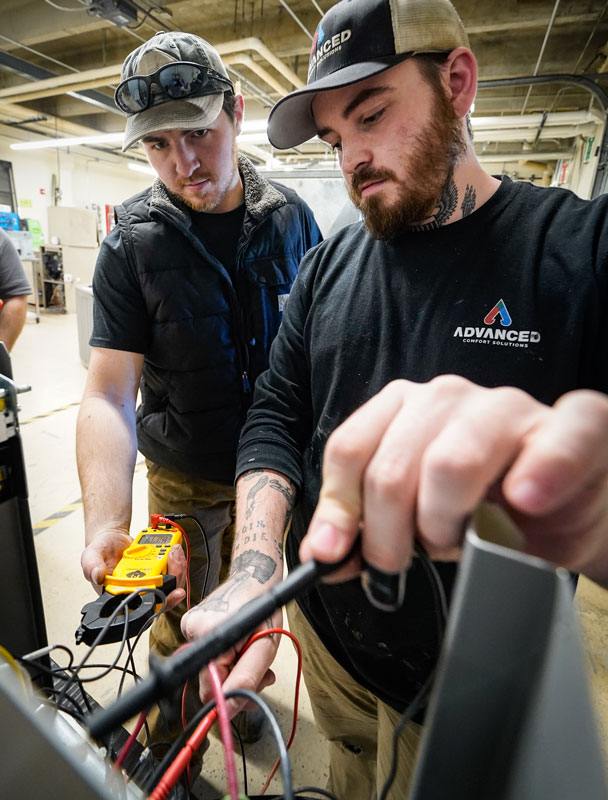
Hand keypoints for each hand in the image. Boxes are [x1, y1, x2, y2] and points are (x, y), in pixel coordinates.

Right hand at [80, 529, 186, 610]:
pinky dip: (176, 561)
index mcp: (121, 596)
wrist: (111, 538)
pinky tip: (174, 549)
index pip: (143, 608)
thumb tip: (97, 575)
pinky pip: (172, 571)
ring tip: (175, 551)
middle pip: (164, 597)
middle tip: (175, 559)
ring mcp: (149, 582)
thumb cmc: (101, 551)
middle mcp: (138, 592)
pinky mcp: (157, 571)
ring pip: (171, 584)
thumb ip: (91, 566)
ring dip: (178, 568)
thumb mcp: (91, 556)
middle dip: (175, 579)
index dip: (161, 604)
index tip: (173, 593)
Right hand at [181, 574, 280, 714]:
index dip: (233, 694)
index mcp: (207, 635)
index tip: (252, 687)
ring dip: (235, 670)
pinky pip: (209, 657)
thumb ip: (247, 678)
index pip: (209, 690)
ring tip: (253, 654)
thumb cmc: (263, 606)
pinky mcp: (193, 627)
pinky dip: (228, 658)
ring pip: (211, 671)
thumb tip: (227, 708)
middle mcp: (191, 631)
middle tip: (261, 671)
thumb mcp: (264, 646)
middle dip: (237, 682)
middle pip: (209, 682)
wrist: (256, 577)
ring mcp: (189, 628)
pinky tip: (241, 646)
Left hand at [300, 376, 607, 587]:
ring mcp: (508, 407)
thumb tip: (322, 554)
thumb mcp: (413, 521)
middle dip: (391, 534)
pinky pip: (561, 437)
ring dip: (448, 521)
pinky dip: (541, 471)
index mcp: (402, 409)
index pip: (349, 448)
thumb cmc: (485, 511)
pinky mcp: (576, 424)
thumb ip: (367, 531)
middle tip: (409, 561)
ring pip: (452, 461)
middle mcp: (448, 397)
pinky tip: (526, 500)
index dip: (338, 508)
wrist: (565, 508)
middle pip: (392, 468)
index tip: (333, 554)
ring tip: (465, 541)